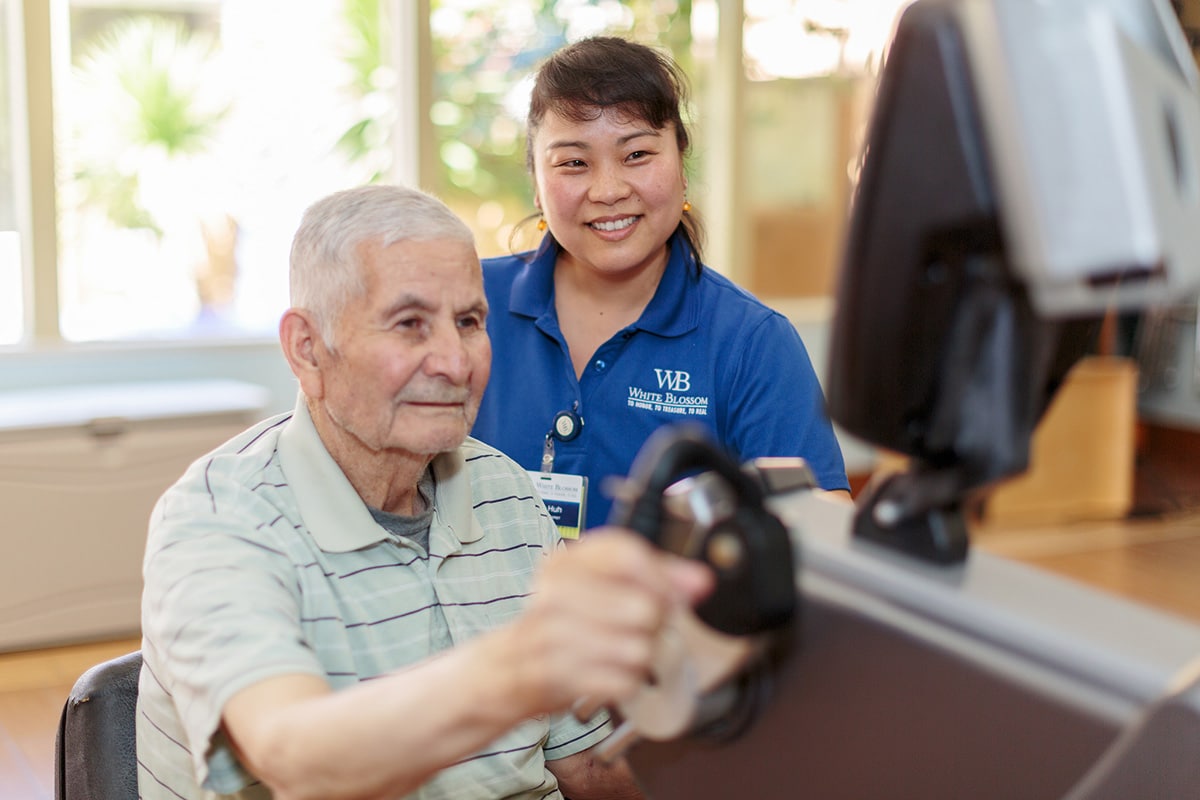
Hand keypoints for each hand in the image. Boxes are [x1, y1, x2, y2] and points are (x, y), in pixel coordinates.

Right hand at [497, 529, 713, 716]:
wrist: (507, 668)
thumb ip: (653, 577)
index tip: (673, 594)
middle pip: (644, 607)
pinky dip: (625, 682)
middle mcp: (555, 594)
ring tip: (615, 651)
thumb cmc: (557, 623)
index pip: (628, 556)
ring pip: (639, 647)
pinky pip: (625, 680)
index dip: (663, 577)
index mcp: (565, 563)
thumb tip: (700, 580)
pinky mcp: (559, 676)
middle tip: (632, 627)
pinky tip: (606, 672)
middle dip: (652, 624)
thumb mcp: (596, 585)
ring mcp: (554, 636)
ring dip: (639, 656)